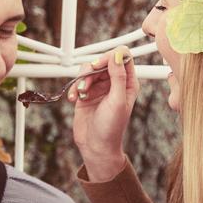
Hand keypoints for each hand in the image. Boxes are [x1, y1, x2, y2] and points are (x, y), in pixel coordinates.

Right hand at [68, 46, 138, 181]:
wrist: (96, 146)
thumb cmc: (111, 128)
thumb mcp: (117, 100)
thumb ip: (118, 76)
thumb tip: (117, 55)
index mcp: (128, 83)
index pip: (122, 56)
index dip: (110, 57)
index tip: (99, 66)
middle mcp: (114, 83)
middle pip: (103, 61)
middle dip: (92, 70)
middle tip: (86, 83)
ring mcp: (100, 87)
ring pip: (89, 69)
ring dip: (82, 80)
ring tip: (81, 94)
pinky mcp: (86, 93)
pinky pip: (79, 81)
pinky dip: (74, 88)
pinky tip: (74, 99)